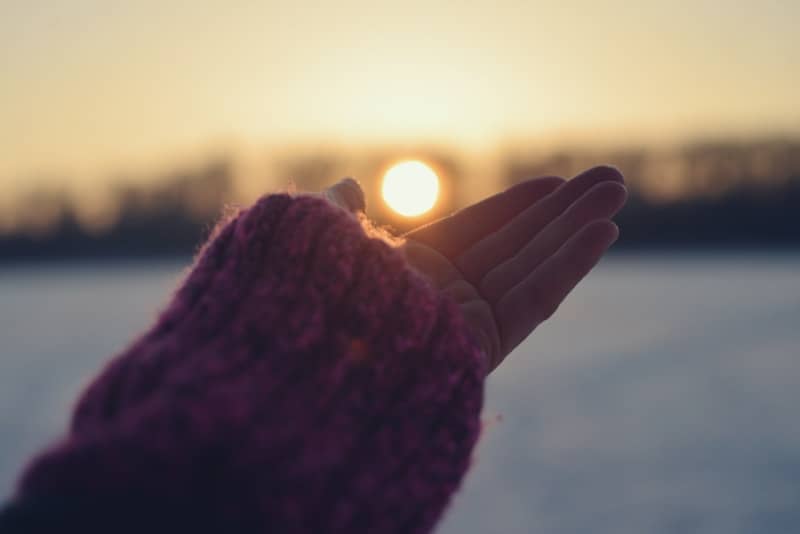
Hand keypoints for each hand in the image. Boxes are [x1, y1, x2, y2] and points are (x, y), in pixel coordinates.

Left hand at [324, 167, 627, 373]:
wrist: (303, 357)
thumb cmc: (303, 291)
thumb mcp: (320, 234)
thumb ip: (338, 208)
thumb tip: (351, 184)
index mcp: (408, 270)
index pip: (477, 230)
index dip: (518, 205)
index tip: (556, 183)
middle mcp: (441, 296)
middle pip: (514, 245)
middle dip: (562, 212)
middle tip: (610, 180)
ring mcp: (463, 322)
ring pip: (531, 266)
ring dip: (577, 229)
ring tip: (618, 191)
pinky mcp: (482, 346)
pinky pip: (533, 299)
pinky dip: (568, 265)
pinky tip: (602, 232)